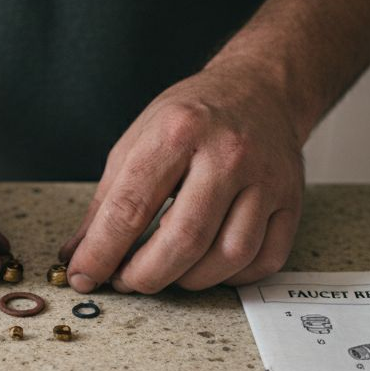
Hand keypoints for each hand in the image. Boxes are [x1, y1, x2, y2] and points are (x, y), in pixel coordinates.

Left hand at [59, 63, 303, 292]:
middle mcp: (227, 154)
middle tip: (126, 281)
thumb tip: (77, 256)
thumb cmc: (193, 117)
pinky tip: (209, 266)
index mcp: (178, 132)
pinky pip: (265, 260)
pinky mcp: (291, 201)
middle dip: (146, 276)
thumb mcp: (137, 142)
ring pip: (229, 256)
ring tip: (166, 272)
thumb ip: (107, 202)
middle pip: (185, 239)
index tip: (83, 276)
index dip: (101, 253)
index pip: (131, 208)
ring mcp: (266, 179)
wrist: (260, 89)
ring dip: (189, 280)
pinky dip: (232, 277)